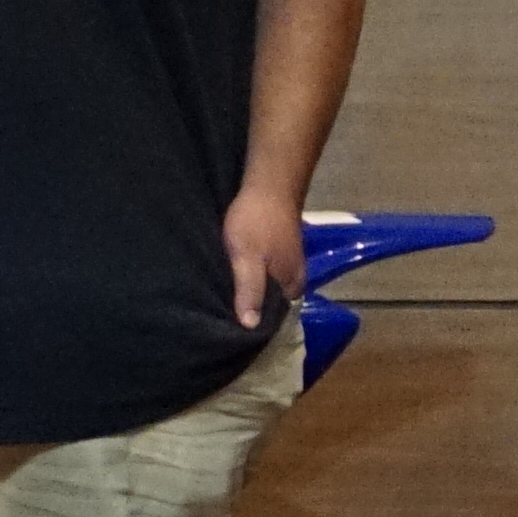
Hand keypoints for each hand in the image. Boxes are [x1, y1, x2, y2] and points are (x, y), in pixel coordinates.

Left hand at [224, 183, 307, 332]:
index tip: (234, 334)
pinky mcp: (279, 247)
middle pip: (273, 303)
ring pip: (268, 286)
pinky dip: (251, 276)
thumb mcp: (247, 259)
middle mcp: (294, 276)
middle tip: (223, 320)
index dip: (257, 326)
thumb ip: (250, 292)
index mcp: (292, 284)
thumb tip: (251, 327)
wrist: (269, 182)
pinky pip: (265, 271)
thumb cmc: (257, 222)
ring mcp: (288, 260)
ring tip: (224, 303)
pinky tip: (234, 277)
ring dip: (250, 292)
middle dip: (252, 310)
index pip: (276, 318)